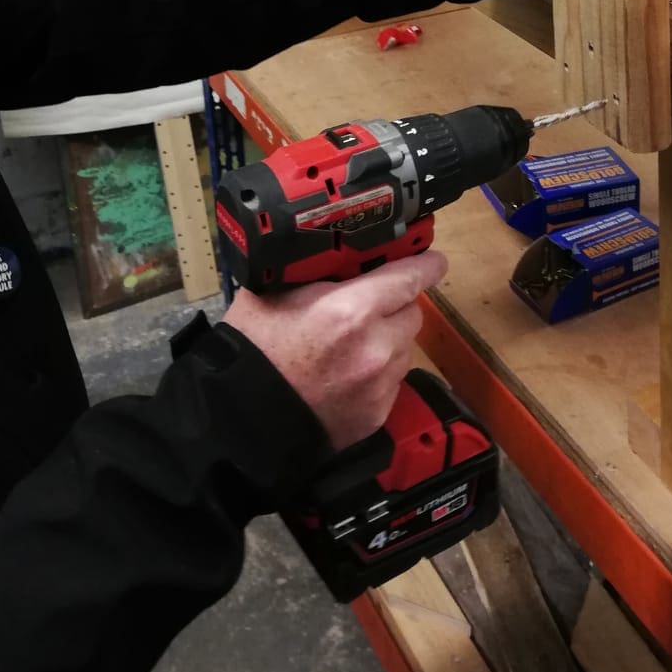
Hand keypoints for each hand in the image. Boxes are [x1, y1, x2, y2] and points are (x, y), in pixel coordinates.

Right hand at [224, 251, 447, 450]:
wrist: (239, 421)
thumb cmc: (252, 351)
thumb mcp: (276, 290)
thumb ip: (317, 269)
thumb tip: (340, 250)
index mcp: (353, 311)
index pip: (412, 277)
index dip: (424, 265)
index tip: (432, 259)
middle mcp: (376, 348)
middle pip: (412, 312)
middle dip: (397, 304)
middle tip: (369, 304)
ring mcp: (379, 386)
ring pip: (405, 348)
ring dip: (389, 340)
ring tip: (352, 343)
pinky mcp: (377, 415)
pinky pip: (392, 382)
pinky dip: (379, 374)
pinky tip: (347, 374)